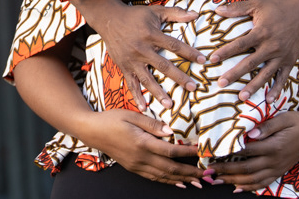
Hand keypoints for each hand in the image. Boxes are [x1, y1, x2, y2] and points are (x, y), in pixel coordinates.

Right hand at [74, 0, 202, 110]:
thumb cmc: (135, 15)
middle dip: (179, 77)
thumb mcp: (155, 11)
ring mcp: (132, 60)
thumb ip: (175, 13)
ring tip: (169, 105)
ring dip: (158, 92)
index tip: (203, 61)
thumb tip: (195, 14)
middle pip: (163, 66)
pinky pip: (131, 83)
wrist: (109, 19)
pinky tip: (144, 108)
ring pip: (147, 79)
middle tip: (193, 88)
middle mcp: (142, 49)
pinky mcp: (124, 66)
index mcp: (151, 34)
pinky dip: (136, 96)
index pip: (174, 45)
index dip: (189, 53)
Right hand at [80, 110, 208, 186]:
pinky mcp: (133, 168)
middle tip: (206, 174)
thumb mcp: (131, 115)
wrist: (92, 131)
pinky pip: (154, 178)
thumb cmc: (111, 119)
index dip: (187, 153)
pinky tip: (178, 183)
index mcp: (142, 143)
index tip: (201, 151)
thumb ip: (152, 124)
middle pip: (170, 169)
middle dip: (190, 172)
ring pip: (163, 176)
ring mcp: (137, 165)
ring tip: (198, 183)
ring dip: (182, 180)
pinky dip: (168, 182)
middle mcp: (141, 158)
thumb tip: (170, 131)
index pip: (170, 151)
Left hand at [209, 0, 298, 101]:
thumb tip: (217, 10)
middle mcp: (271, 47)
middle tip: (221, 84)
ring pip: (265, 74)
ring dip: (253, 87)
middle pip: (250, 63)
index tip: (212, 59)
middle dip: (235, 74)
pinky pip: (283, 78)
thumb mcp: (257, 4)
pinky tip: (268, 101)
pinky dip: (277, 90)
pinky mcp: (290, 62)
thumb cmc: (278, 8)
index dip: (225, 52)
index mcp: (261, 32)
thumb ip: (237, 8)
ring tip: (241, 97)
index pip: (240, 44)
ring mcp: (282, 56)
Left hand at [212, 111, 298, 191]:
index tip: (213, 153)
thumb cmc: (298, 122)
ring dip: (233, 181)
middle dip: (226, 171)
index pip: (246, 151)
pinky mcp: (279, 171)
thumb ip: (268, 126)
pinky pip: (263, 183)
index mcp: (274, 146)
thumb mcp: (285, 118)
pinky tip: (237, 188)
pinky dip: (249, 187)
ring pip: (253, 179)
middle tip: (208, 171)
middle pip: (246, 168)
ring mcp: (277, 168)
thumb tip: (251, 132)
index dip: (229, 153)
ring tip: (217, 180)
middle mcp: (274, 160)